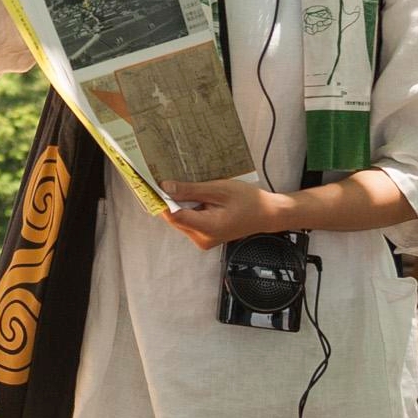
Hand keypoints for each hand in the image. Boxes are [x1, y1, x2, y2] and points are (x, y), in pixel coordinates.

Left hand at [161, 178, 293, 249]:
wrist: (267, 214)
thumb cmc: (249, 200)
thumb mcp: (219, 189)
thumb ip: (191, 190)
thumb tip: (165, 188)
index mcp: (208, 228)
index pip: (173, 215)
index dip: (160, 200)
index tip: (150, 184)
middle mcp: (202, 239)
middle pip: (175, 217)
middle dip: (169, 199)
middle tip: (163, 177)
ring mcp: (203, 239)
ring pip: (180, 218)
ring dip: (179, 202)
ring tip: (183, 184)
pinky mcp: (205, 236)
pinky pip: (189, 220)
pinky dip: (188, 207)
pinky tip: (194, 194)